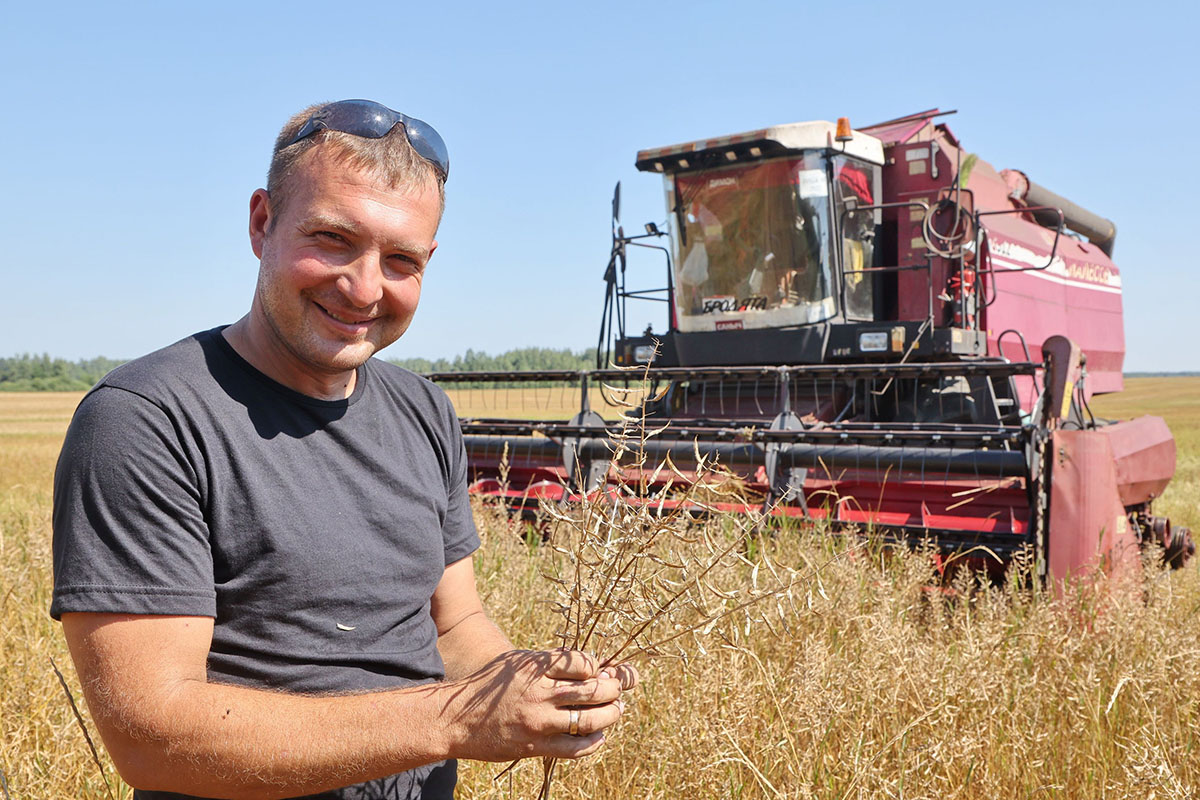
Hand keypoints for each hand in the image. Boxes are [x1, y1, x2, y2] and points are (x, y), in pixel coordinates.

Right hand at [437, 649, 634, 761]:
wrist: (456, 718)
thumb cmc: (488, 687)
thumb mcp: (516, 662)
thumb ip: (549, 662)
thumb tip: (588, 664)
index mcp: (534, 666)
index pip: (583, 663)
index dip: (599, 667)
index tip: (603, 671)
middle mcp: (539, 692)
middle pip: (593, 690)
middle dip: (614, 689)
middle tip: (619, 689)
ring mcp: (538, 721)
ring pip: (590, 719)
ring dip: (611, 714)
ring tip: (616, 710)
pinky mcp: (535, 746)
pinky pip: (576, 748)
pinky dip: (594, 741)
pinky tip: (599, 735)